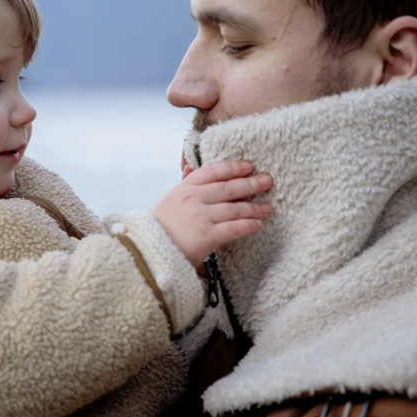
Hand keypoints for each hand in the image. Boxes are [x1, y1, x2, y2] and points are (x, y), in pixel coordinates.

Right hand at [152, 161, 272, 270]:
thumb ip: (188, 186)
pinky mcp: (206, 236)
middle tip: (267, 180)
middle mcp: (193, 199)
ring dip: (254, 208)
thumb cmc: (162, 226)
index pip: (213, 172)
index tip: (249, 165)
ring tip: (268, 208)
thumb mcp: (172, 199)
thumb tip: (198, 169)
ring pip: (234, 209)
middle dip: (250, 184)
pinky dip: (247, 225)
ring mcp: (200, 217)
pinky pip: (232, 228)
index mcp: (185, 188)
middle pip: (227, 188)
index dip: (233, 168)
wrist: (149, 250)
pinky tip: (257, 224)